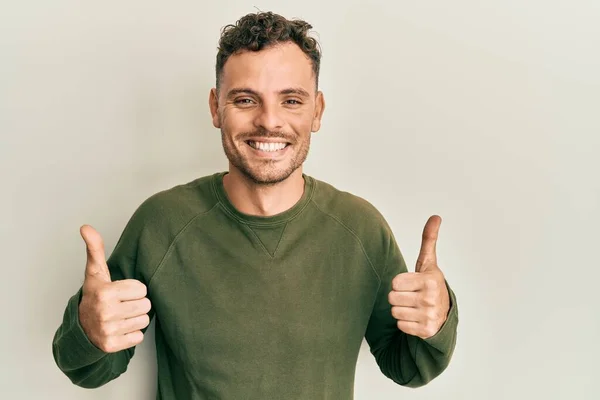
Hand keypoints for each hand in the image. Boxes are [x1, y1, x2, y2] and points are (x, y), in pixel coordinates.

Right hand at [78, 225, 150, 352]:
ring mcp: (108, 331)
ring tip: (121, 316)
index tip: (120, 292)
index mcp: (105, 293)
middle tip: (121, 305)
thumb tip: (85, 226)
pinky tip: (119, 329)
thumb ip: (95, 249)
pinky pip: (138, 337)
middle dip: (137, 304)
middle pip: (146, 305)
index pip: (142, 289)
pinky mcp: (111, 346)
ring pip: (144, 321)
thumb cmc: (95, 295)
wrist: (81, 327)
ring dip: (135, 319)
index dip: (134, 290)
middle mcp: (105, 313)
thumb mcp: (96, 272)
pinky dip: (132, 334)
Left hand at [388, 215, 449, 338]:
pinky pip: (400, 326)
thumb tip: (435, 217)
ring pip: (394, 312)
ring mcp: (428, 316)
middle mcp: (430, 298)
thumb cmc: (430, 285)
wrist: (445, 314)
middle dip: (399, 297)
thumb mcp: (429, 263)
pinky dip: (405, 323)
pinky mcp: (425, 331)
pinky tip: (416, 318)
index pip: (395, 282)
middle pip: (392, 297)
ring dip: (401, 310)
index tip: (411, 283)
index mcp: (429, 280)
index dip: (399, 283)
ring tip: (413, 306)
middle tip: (411, 296)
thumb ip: (429, 240)